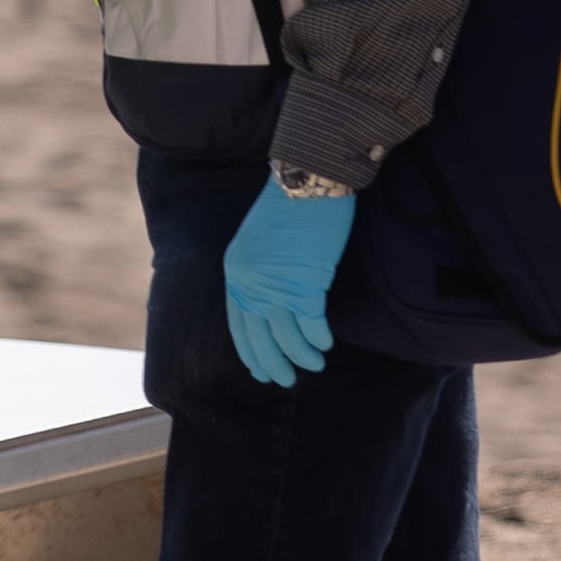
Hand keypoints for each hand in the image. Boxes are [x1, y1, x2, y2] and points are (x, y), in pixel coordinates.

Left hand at [220, 173, 355, 385]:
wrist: (307, 179)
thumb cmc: (289, 207)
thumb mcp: (259, 242)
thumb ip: (260, 272)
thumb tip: (272, 301)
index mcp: (235, 270)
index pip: (237, 321)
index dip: (248, 349)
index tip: (258, 370)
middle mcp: (249, 281)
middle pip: (258, 335)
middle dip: (271, 362)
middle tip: (284, 381)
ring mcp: (276, 284)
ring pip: (286, 335)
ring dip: (301, 355)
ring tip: (315, 365)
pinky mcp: (306, 283)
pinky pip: (311, 324)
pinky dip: (318, 338)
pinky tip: (326, 345)